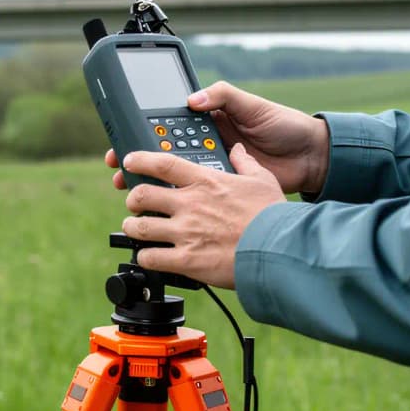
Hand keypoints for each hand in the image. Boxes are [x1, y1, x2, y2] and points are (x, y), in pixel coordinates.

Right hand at [104, 81, 328, 194]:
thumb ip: (223, 96)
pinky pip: (197, 200)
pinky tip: (162, 211)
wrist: (312, 158)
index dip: (144, 135)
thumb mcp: (253, 105)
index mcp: (210, 123)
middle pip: (165, 157)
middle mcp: (207, 147)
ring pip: (176, 181)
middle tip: (119, 172)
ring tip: (133, 193)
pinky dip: (180, 206)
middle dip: (139, 164)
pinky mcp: (225, 192)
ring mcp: (214, 172)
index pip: (168, 127)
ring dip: (153, 188)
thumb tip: (193, 100)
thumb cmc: (285, 126)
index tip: (123, 141)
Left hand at [117, 145, 286, 288]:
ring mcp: (186, 232)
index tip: (130, 161)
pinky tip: (148, 256)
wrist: (279, 248)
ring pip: (139, 227)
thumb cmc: (273, 215)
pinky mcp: (186, 260)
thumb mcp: (263, 179)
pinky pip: (150, 257)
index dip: (140, 160)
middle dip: (132, 200)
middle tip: (134, 204)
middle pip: (141, 195)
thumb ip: (246, 163)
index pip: (163, 164)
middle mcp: (190, 204)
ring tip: (134, 230)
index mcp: (206, 182)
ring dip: (132, 228)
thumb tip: (239, 150)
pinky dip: (145, 257)